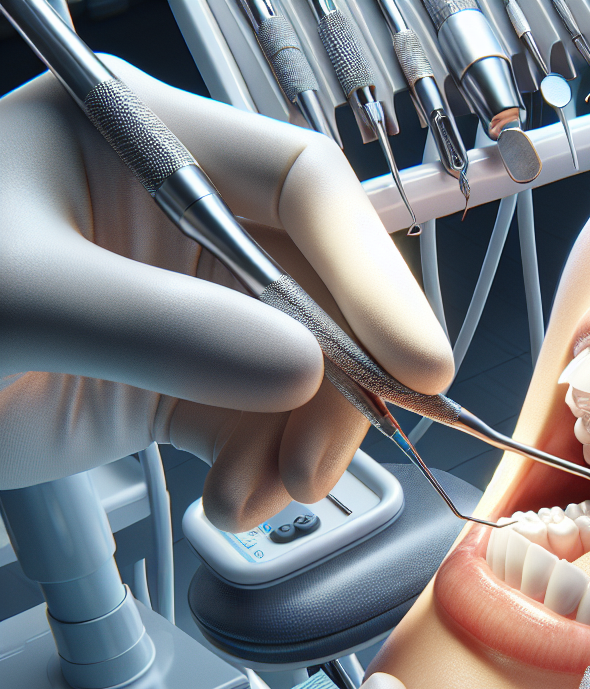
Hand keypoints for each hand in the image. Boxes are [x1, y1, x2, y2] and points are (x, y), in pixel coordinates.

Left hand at [0, 59, 451, 529]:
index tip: (416, 363)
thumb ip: (159, 328)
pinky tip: (230, 502)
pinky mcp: (187, 382)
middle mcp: (187, 223)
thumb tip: (304, 368)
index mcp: (151, 149)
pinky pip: (265, 426)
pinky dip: (266, 473)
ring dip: (305, 446)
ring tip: (257, 501)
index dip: (372, 271)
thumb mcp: (21, 301)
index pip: (304, 187)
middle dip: (343, 383)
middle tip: (325, 463)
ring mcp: (193, 309)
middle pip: (326, 290)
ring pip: (309, 372)